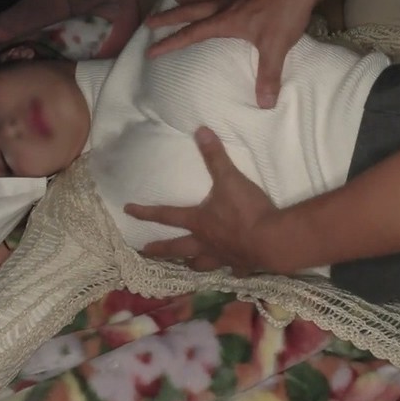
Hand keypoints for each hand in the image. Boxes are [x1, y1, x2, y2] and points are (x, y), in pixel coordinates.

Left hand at [124, 127, 288, 275]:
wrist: (272, 239)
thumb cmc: (246, 210)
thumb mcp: (230, 179)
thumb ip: (215, 156)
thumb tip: (201, 131)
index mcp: (198, 222)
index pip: (166, 215)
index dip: (146, 212)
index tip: (128, 211)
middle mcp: (205, 242)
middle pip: (177, 248)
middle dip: (160, 249)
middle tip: (145, 251)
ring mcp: (222, 257)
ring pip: (200, 264)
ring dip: (192, 263)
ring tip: (187, 264)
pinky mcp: (241, 265)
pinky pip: (232, 269)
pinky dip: (231, 269)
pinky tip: (234, 269)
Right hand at [145, 0, 312, 108]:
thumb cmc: (285, 13)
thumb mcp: (276, 47)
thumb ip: (268, 75)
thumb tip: (263, 104)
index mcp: (225, 21)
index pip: (191, 34)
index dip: (170, 43)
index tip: (151, 51)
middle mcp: (225, 6)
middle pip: (189, 11)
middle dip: (168, 17)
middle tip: (149, 20)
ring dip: (188, 0)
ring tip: (176, 0)